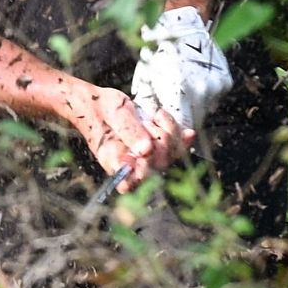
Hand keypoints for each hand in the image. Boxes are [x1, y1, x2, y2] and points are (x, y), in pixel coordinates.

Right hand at [53, 80, 180, 192]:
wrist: (99, 104)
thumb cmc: (101, 109)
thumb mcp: (113, 114)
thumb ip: (128, 131)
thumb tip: (146, 150)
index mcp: (113, 160)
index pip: (130, 182)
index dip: (143, 171)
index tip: (146, 149)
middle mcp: (131, 165)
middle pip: (157, 166)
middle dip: (159, 139)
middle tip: (146, 122)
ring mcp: (145, 159)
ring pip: (170, 156)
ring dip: (168, 132)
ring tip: (153, 116)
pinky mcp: (157, 149)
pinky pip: (176, 150)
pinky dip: (183, 138)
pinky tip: (188, 132)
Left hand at [131, 6, 231, 135]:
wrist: (184, 27)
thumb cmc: (161, 50)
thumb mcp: (147, 77)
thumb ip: (149, 103)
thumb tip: (148, 122)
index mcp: (179, 91)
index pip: (181, 126)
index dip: (174, 129)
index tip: (169, 125)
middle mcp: (201, 91)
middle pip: (195, 121)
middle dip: (185, 118)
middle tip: (176, 108)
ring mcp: (216, 86)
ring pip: (206, 110)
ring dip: (196, 107)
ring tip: (186, 91)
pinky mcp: (226, 82)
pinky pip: (215, 98)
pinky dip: (206, 95)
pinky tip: (196, 81)